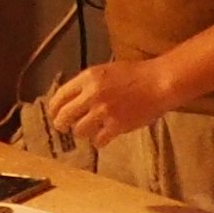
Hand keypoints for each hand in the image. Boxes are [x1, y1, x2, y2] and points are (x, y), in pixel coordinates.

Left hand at [44, 58, 169, 156]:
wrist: (159, 82)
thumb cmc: (136, 75)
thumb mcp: (106, 71)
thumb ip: (88, 84)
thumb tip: (72, 99)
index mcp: (88, 77)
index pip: (60, 95)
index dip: (54, 108)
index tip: (53, 114)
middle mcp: (92, 94)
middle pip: (64, 116)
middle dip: (61, 124)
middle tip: (64, 128)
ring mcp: (104, 111)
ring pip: (79, 130)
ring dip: (83, 132)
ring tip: (90, 130)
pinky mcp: (117, 126)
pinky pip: (98, 140)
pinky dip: (99, 141)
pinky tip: (104, 137)